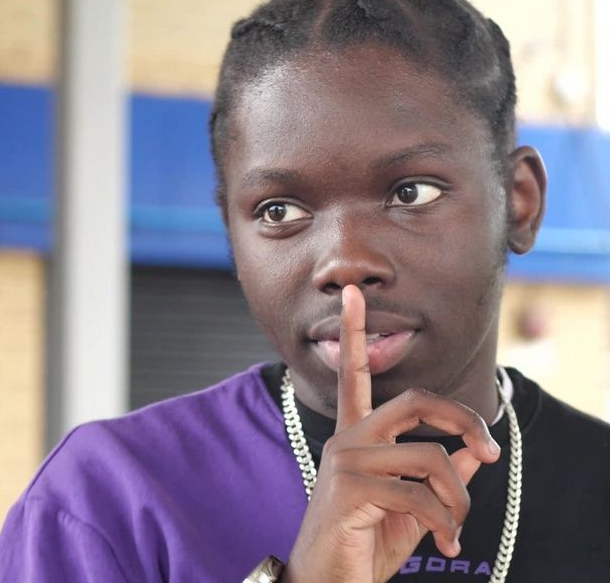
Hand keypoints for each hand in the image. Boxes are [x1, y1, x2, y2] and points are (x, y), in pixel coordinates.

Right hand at [282, 285, 500, 582]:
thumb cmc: (362, 543)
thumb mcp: (409, 508)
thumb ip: (439, 476)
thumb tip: (473, 454)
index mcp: (356, 437)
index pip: (355, 373)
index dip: (355, 331)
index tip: (352, 292)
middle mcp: (347, 438)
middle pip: (414, 400)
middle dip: (462, 418)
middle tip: (490, 449)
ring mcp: (346, 460)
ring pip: (428, 455)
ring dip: (457, 496)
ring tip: (456, 527)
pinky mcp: (350, 487)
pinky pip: (420, 494)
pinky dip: (445, 520)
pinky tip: (445, 543)